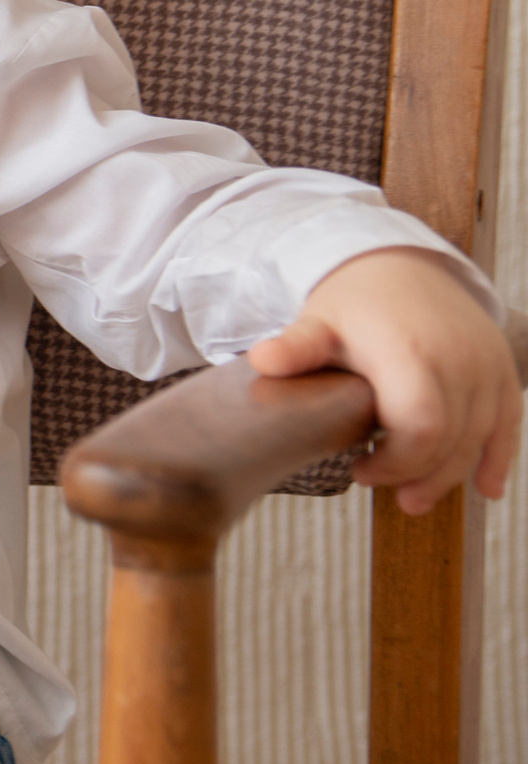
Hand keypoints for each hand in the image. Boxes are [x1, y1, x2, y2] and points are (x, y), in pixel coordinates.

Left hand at [247, 248, 520, 514]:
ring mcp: (486, 363)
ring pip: (481, 437)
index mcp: (409, 351)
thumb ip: (297, 347)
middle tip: (393, 497)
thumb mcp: (318, 322)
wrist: (398, 265)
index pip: (420, 424)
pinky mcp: (501, 368)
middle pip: (452, 439)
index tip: (362, 471)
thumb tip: (261, 360)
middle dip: (423, 476)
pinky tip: (487, 489)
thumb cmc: (354, 303)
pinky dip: (499, 457)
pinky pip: (509, 421)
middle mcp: (457, 358)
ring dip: (454, 475)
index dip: (397, 461)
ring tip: (418, 499)